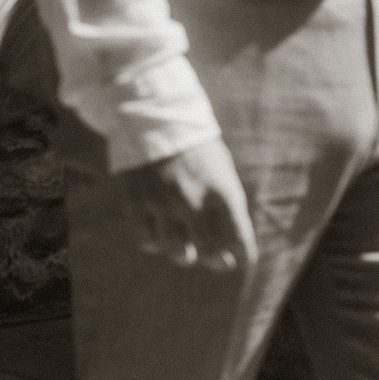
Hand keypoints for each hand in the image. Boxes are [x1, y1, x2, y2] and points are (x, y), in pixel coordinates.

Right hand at [117, 137, 257, 271]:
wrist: (154, 119)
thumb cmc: (195, 151)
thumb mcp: (222, 174)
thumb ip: (227, 211)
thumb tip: (229, 254)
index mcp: (223, 191)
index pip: (239, 239)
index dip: (243, 255)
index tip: (242, 259)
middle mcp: (194, 200)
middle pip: (210, 252)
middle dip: (216, 261)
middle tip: (215, 258)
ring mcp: (162, 203)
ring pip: (177, 251)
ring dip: (184, 254)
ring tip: (186, 246)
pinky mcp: (135, 202)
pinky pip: (146, 240)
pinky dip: (155, 242)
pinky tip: (159, 233)